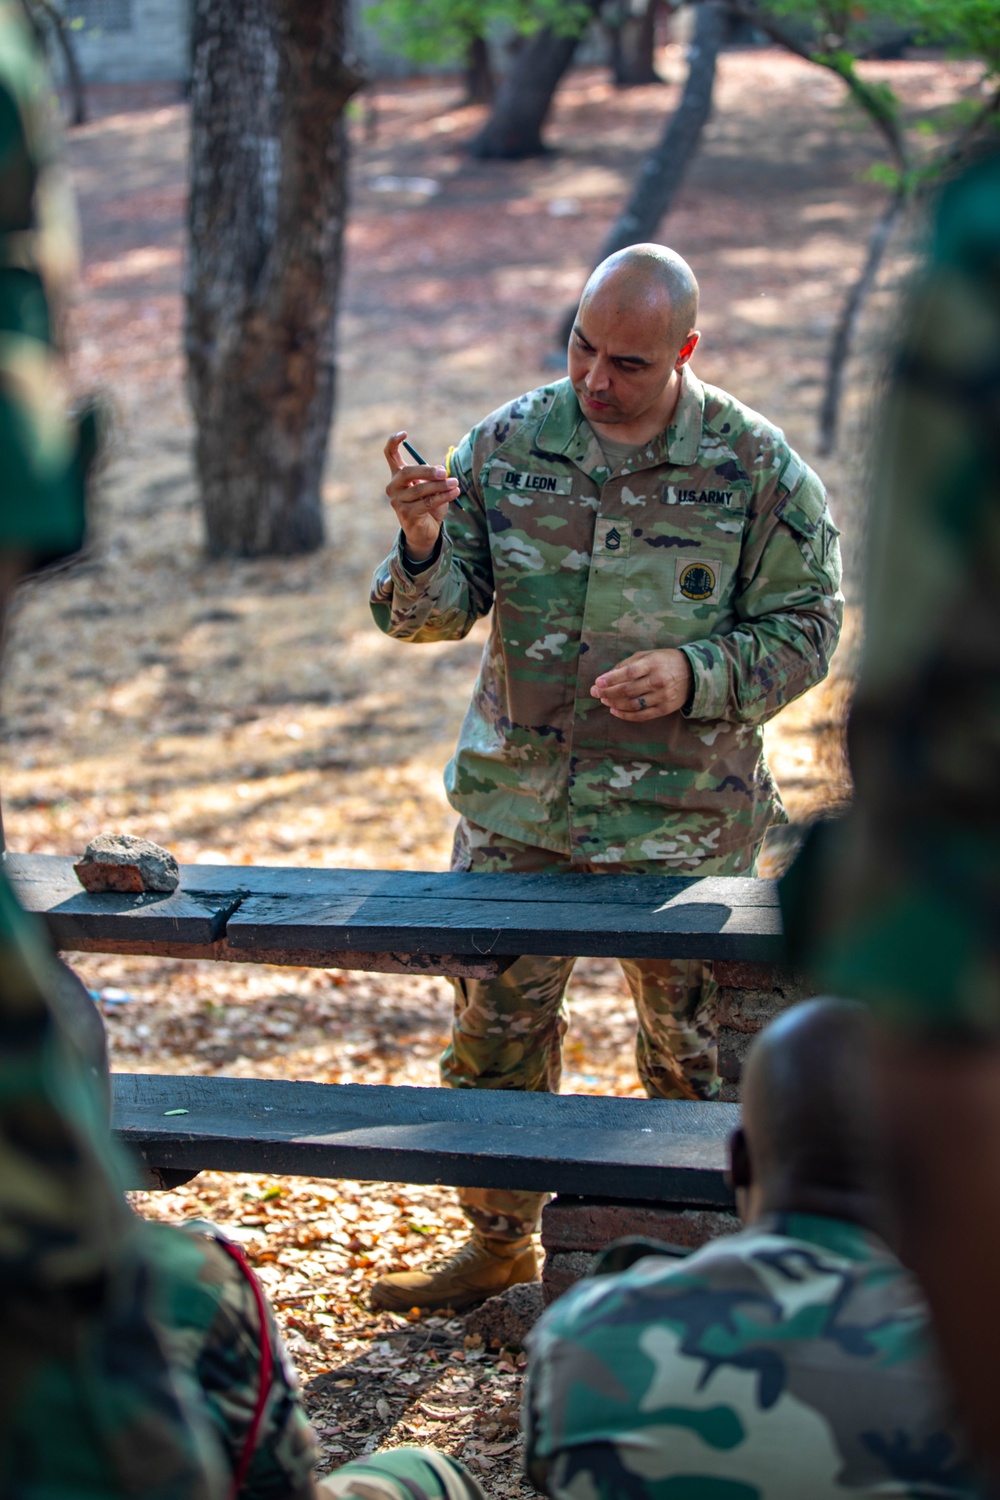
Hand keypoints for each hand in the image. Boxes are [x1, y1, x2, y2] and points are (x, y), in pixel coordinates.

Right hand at [384, 431, 458, 560]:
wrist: (425, 532)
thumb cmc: (429, 506)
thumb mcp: (434, 487)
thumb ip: (435, 476)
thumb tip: (440, 469)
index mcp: (398, 475)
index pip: (390, 455)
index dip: (394, 442)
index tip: (404, 434)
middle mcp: (393, 486)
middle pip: (407, 472)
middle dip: (427, 471)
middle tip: (444, 472)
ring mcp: (397, 500)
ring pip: (420, 489)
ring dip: (440, 486)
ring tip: (455, 483)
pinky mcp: (405, 513)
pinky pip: (427, 502)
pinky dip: (443, 497)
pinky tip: (454, 493)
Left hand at [591, 649, 693, 720]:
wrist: (693, 672)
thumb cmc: (664, 661)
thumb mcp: (647, 655)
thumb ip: (627, 664)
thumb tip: (606, 677)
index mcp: (653, 664)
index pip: (627, 673)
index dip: (610, 679)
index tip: (597, 683)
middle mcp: (658, 681)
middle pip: (627, 691)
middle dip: (607, 693)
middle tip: (595, 692)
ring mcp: (662, 696)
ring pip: (632, 704)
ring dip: (614, 704)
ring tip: (604, 700)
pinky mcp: (665, 709)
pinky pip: (641, 715)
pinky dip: (625, 715)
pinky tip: (614, 711)